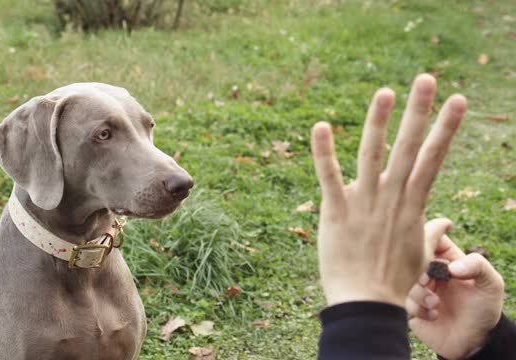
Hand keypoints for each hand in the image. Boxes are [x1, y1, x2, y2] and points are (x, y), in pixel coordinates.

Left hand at [312, 74, 466, 306]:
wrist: (366, 303)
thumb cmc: (394, 281)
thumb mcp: (419, 252)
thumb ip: (428, 230)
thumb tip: (441, 221)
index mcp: (413, 205)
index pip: (433, 158)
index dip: (447, 128)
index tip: (458, 100)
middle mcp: (392, 198)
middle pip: (409, 148)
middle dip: (419, 112)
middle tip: (426, 79)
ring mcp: (364, 203)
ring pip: (373, 156)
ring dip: (378, 122)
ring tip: (385, 91)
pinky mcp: (336, 211)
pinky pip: (329, 177)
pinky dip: (324, 152)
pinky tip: (321, 126)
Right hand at [406, 234, 503, 358]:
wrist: (475, 342)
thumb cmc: (484, 309)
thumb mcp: (491, 284)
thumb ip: (478, 265)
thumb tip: (451, 267)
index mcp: (446, 259)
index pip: (430, 236)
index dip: (428, 239)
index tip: (435, 255)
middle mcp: (429, 271)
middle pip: (411, 257)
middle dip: (419, 270)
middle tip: (428, 281)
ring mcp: (418, 289)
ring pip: (404, 280)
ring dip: (419, 292)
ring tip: (436, 304)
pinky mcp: (411, 307)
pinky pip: (404, 301)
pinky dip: (418, 308)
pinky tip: (433, 315)